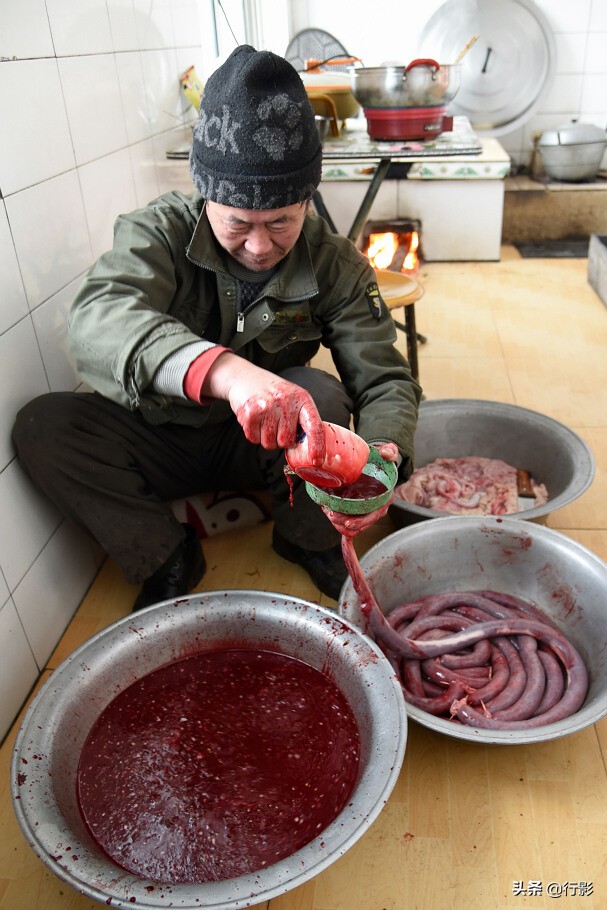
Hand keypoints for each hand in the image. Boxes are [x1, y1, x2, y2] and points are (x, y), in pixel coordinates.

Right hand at [202, 353, 325, 454]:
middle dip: (280, 439)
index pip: (314, 426)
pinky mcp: (249, 413)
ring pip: (269, 444)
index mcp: (302, 399)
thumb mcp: (294, 398)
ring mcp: (267, 407)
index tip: (317, 461)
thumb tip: (309, 448)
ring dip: (266, 437)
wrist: (245, 377)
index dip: (317, 446)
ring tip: (264, 420)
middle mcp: (286, 402)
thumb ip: (303, 419)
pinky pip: (254, 439)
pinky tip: (254, 420)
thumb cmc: (273, 392)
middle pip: (286, 442)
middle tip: (276, 424)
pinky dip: (253, 434)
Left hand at [321, 442, 397, 536]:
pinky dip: (338, 523)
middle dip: (344, 523)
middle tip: (330, 514)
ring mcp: (366, 511)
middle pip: (361, 525)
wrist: (377, 461)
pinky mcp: (357, 510)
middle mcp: (377, 508)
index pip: (373, 515)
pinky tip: (328, 512)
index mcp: (385, 498)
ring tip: (327, 510)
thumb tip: (386, 453)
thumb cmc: (382, 460)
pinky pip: (348, 524)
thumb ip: (389, 452)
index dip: (360, 521)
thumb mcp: (387, 453)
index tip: (346, 520)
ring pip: (353, 527)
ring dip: (338, 523)